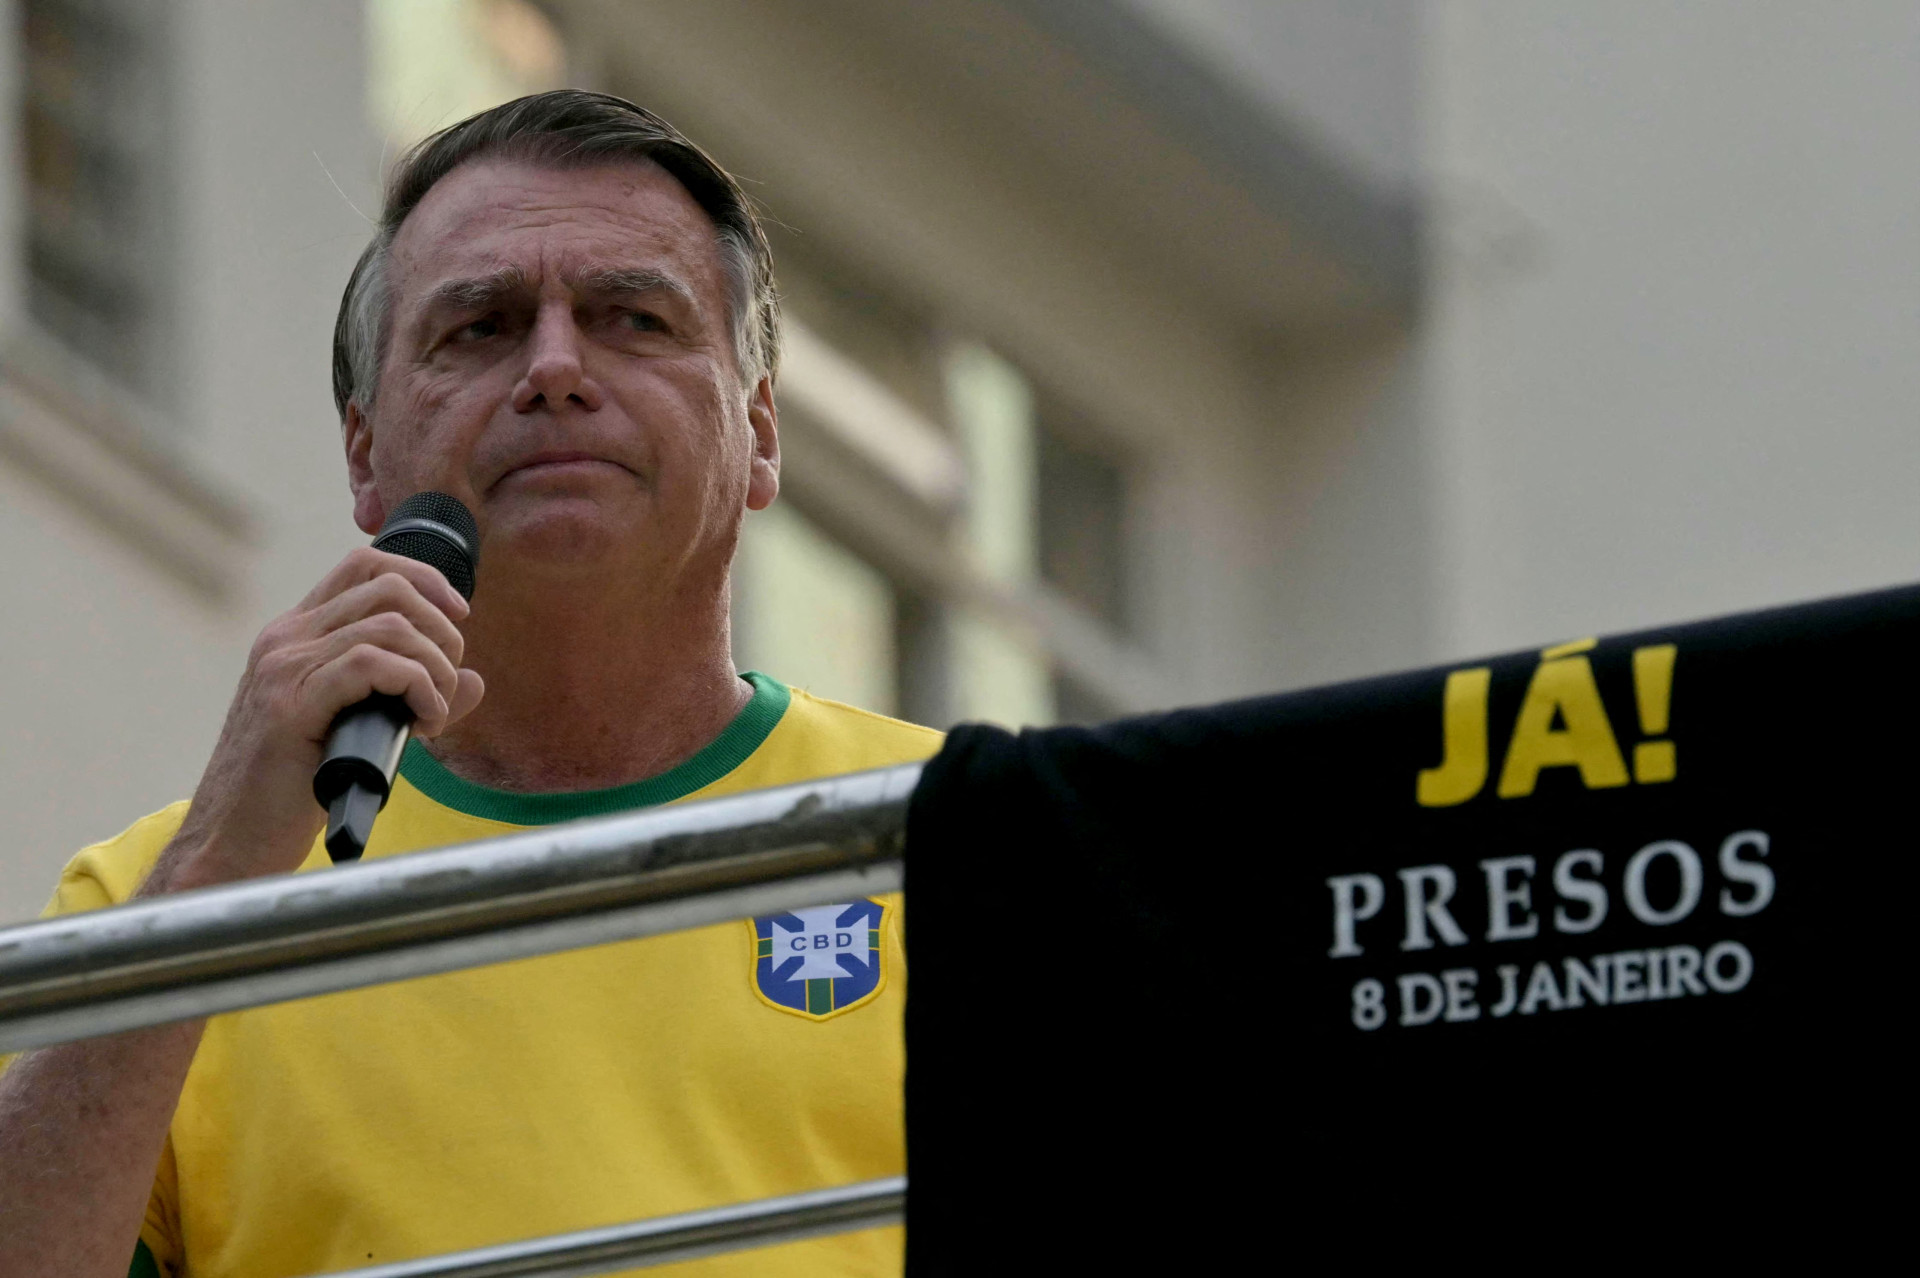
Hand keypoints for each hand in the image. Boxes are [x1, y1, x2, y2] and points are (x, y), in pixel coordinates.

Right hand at [155, 549, 484, 889]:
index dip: (424, 579)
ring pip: (390, 628)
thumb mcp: (361, 729)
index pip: (365, 566)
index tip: (459, 619)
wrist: (234, 842)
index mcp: (295, 636)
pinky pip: (373, 664)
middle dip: (442, 631)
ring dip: (435, 669)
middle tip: (446, 683)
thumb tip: (473, 679)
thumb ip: (413, 697)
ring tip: (435, 713)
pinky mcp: (291, 706)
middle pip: (389, 589)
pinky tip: (425, 722)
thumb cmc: (294, 792)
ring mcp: (283, 668)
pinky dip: (418, 688)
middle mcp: (285, 639)